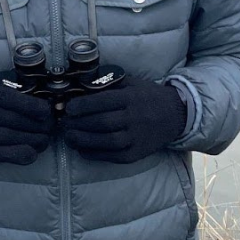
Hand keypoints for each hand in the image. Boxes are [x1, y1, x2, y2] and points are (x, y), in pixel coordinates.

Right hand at [0, 81, 54, 164]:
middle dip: (39, 126)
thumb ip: (9, 97)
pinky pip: (1, 153)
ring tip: (45, 141)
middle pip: (17, 121)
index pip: (16, 101)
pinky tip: (32, 154)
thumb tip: (42, 109)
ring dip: (34, 141)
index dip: (36, 108)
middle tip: (51, 129)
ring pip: (12, 137)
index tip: (49, 113)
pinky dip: (19, 155)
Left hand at [62, 77, 186, 163]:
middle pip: (102, 123)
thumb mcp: (132, 83)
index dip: (83, 106)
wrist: (176, 115)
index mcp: (131, 98)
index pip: (103, 102)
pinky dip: (95, 154)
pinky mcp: (138, 153)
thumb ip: (110, 83)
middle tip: (63, 124)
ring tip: (68, 137)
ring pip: (107, 141)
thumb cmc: (148, 97)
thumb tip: (82, 84)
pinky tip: (82, 150)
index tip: (68, 108)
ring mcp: (137, 137)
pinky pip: (114, 156)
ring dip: (84, 141)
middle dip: (79, 124)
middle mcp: (135, 118)